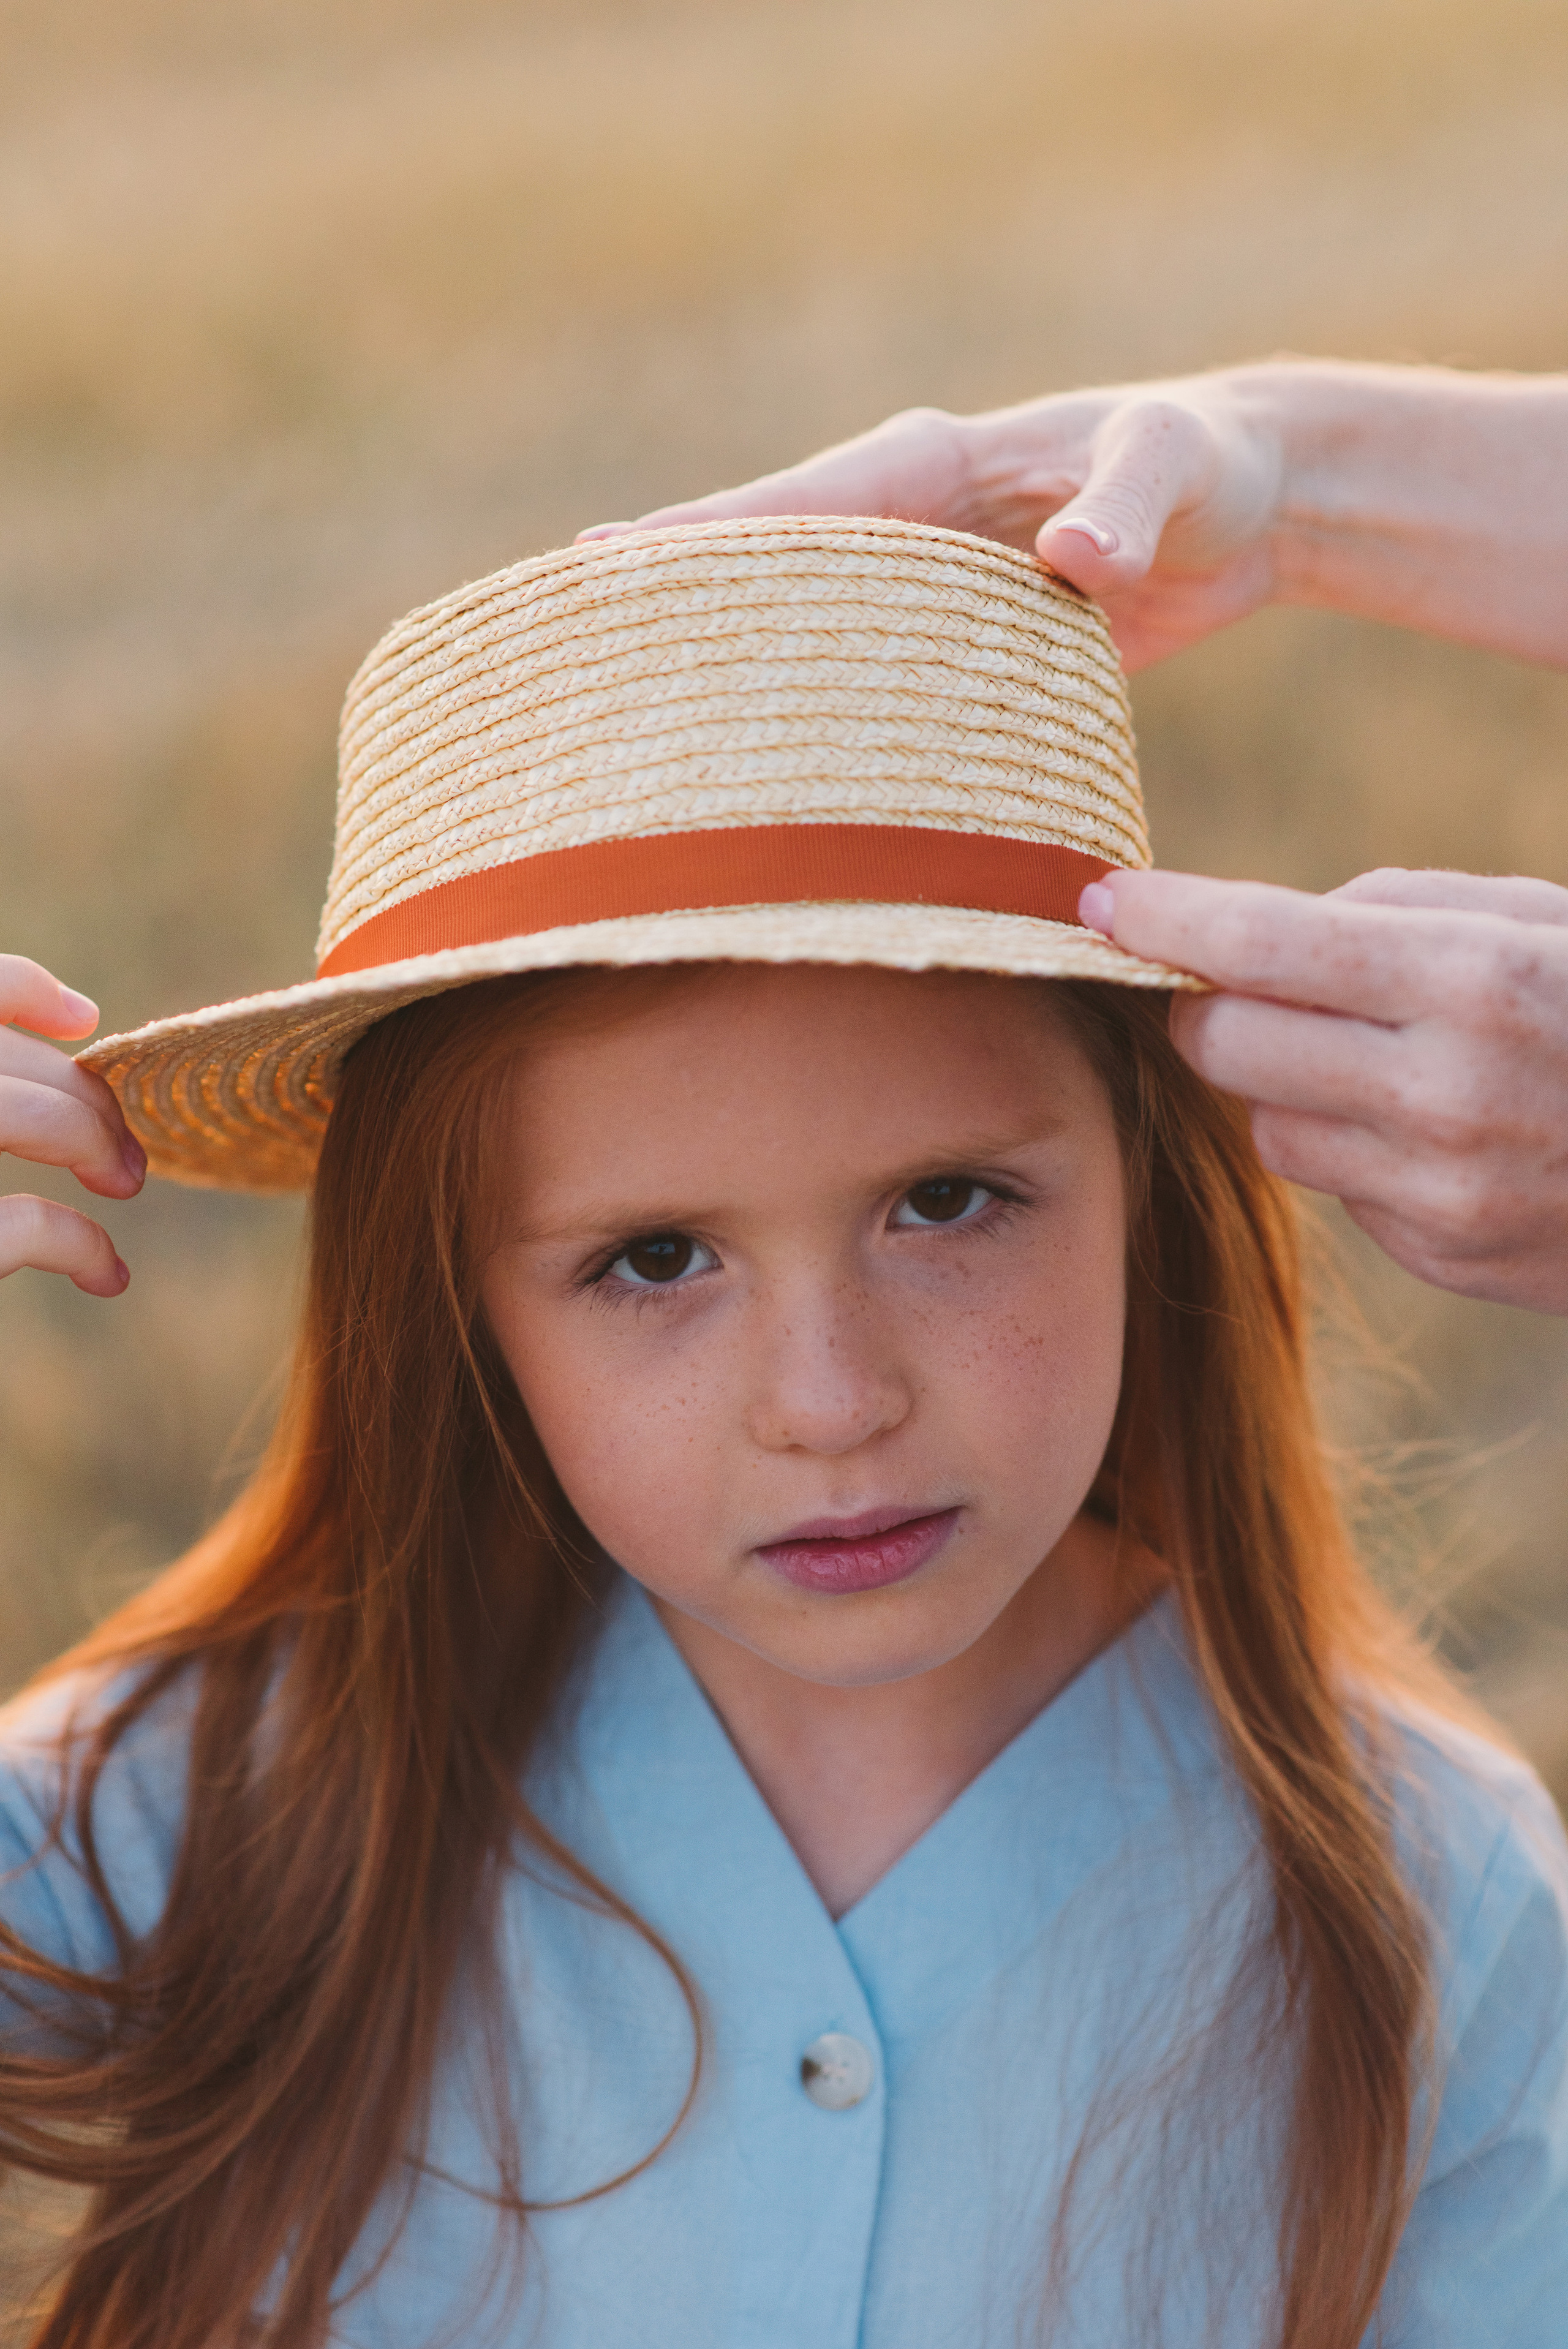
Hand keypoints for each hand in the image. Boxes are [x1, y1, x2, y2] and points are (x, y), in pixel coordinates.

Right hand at [1, 955, 144, 1296]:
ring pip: (20, 1117)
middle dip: (78, 1093)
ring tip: (124, 1182)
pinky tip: (105, 1273)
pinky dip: (80, 1244)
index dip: (21, 988)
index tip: (82, 1020)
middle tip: (123, 1149)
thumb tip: (80, 1016)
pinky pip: (21, 1226)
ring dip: (91, 1142)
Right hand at [580, 370, 1288, 670]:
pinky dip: (814, 716)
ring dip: (729, 669)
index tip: (600, 566)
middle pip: (767, 569)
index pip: (796, 503)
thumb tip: (1070, 555)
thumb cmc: (1204, 468)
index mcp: (931, 464)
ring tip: (629, 733)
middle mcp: (904, 520)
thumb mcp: (1174, 473)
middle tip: (566, 659)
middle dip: (674, 606)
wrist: (1248, 501)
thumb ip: (1126, 505)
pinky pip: (864, 678)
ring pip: (802, 628)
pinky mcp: (952, 641)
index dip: (700, 537)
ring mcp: (921, 584)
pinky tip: (763, 777)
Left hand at [1079, 868, 1567, 1313]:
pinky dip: (1355, 1149)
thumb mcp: (1536, 918)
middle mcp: (1447, 1090)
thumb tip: (1252, 935)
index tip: (1098, 900)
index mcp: (1475, 976)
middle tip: (1236, 981)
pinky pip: (1336, 1187)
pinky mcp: (1443, 1254)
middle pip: (1225, 1043)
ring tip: (1376, 1058)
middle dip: (1210, 1004)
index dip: (1163, 917)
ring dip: (1287, 1083)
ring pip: (1267, 1125)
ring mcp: (1443, 1189)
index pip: (1259, 941)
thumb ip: (1391, 912)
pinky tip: (1436, 1130)